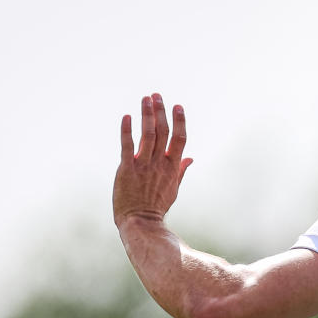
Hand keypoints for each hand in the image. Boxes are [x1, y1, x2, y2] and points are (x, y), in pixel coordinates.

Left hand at [113, 93, 192, 226]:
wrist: (140, 222)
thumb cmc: (157, 207)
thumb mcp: (173, 189)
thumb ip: (181, 171)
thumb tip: (190, 158)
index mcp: (172, 168)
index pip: (179, 139)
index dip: (179, 121)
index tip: (177, 106)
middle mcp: (159, 164)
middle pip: (163, 132)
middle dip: (161, 111)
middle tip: (156, 95)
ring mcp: (143, 166)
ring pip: (147, 134)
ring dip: (146, 114)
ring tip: (145, 99)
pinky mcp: (127, 169)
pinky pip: (127, 145)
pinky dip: (127, 130)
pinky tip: (127, 116)